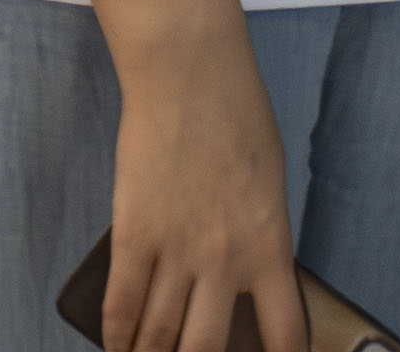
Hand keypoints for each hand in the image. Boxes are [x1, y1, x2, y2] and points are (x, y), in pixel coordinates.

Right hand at [101, 22, 301, 351]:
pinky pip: (122, 303)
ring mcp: (175, 251)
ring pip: (159, 334)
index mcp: (269, 245)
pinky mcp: (134, 235)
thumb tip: (245, 277)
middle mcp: (224, 260)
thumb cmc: (238, 114)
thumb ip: (260, 235)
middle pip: (207, 347)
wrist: (190, 75)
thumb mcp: (269, 182)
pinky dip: (116, 334)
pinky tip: (117, 346)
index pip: (283, 330)